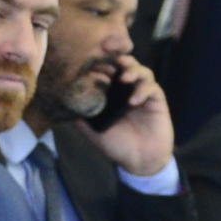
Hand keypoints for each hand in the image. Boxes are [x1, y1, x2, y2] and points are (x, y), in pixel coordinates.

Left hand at [85, 52, 174, 176]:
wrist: (139, 161)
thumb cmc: (117, 145)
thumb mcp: (93, 131)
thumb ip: (82, 116)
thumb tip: (64, 103)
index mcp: (112, 94)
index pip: (108, 71)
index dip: (102, 63)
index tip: (92, 61)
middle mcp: (128, 91)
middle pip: (126, 65)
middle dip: (120, 59)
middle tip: (112, 60)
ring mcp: (143, 94)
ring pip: (142, 72)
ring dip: (134, 71)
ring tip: (125, 78)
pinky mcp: (157, 101)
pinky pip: (153, 88)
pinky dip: (143, 90)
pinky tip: (134, 100)